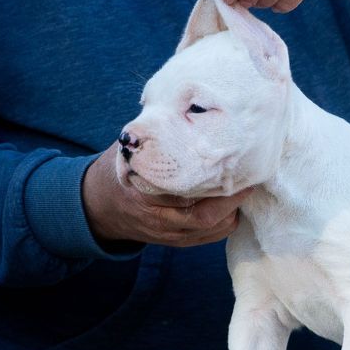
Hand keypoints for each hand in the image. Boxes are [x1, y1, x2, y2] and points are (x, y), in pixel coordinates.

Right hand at [82, 143, 250, 246]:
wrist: (100, 205)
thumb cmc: (124, 167)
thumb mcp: (133, 148)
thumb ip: (160, 137)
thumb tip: (191, 108)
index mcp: (144, 191)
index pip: (186, 192)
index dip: (215, 183)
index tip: (234, 165)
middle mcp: (157, 217)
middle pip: (205, 217)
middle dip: (232, 201)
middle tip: (249, 180)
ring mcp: (168, 234)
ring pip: (211, 230)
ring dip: (232, 212)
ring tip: (244, 190)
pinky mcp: (177, 242)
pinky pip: (209, 237)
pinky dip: (226, 222)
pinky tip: (234, 205)